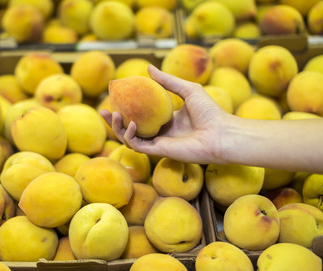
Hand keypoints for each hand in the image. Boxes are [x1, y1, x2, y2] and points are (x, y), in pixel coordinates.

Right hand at [100, 64, 232, 164]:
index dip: (126, 108)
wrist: (220, 133)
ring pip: (131, 138)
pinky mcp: (160, 151)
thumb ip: (167, 81)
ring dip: (118, 128)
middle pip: (131, 128)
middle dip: (114, 121)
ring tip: (112, 115)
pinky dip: (131, 136)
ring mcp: (159, 143)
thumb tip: (148, 67)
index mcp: (167, 120)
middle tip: (102, 110)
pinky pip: (139, 146)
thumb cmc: (209, 112)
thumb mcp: (187, 89)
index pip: (142, 115)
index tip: (114, 98)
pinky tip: (131, 123)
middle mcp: (161, 132)